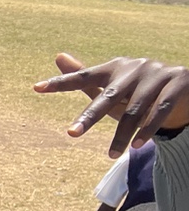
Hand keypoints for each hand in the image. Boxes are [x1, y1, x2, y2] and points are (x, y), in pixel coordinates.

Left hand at [34, 53, 188, 155]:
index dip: (61, 82)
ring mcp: (157, 75)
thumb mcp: (111, 85)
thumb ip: (84, 76)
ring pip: (134, 110)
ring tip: (111, 154)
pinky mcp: (177, 84)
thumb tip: (58, 56)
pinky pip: (160, 111)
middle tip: (71, 134)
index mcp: (115, 67)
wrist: (183, 85)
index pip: (84, 76)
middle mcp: (134, 68)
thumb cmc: (136, 88)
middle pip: (107, 97)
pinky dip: (147, 130)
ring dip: (122, 135)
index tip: (36, 88)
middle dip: (89, 117)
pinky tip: (137, 146)